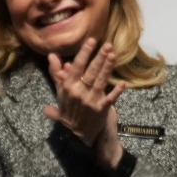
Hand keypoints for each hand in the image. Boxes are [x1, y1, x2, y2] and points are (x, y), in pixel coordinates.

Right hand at [42, 39, 123, 167]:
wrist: (82, 135)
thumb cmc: (72, 112)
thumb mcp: (62, 94)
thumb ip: (58, 75)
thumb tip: (53, 56)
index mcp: (68, 89)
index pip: (76, 68)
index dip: (84, 54)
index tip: (92, 41)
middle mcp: (78, 93)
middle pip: (90, 72)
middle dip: (99, 57)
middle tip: (108, 45)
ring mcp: (90, 101)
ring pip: (100, 81)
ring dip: (107, 68)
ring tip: (113, 55)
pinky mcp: (102, 109)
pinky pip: (111, 98)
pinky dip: (117, 91)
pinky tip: (123, 83)